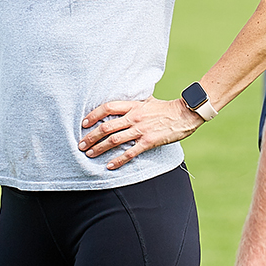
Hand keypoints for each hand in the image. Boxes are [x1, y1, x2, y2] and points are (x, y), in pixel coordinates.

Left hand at [78, 96, 202, 169]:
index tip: (83, 123)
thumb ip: (133, 103)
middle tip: (81, 145)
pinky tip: (109, 166)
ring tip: (89, 154)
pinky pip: (130, 153)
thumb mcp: (147, 100)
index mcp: (132, 105)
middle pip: (106, 127)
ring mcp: (140, 130)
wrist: (184, 114)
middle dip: (91, 136)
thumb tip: (122, 103)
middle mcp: (133, 117)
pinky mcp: (148, 142)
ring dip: (99, 148)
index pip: (107, 108)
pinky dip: (118, 160)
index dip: (93, 115)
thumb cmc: (165, 108)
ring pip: (114, 140)